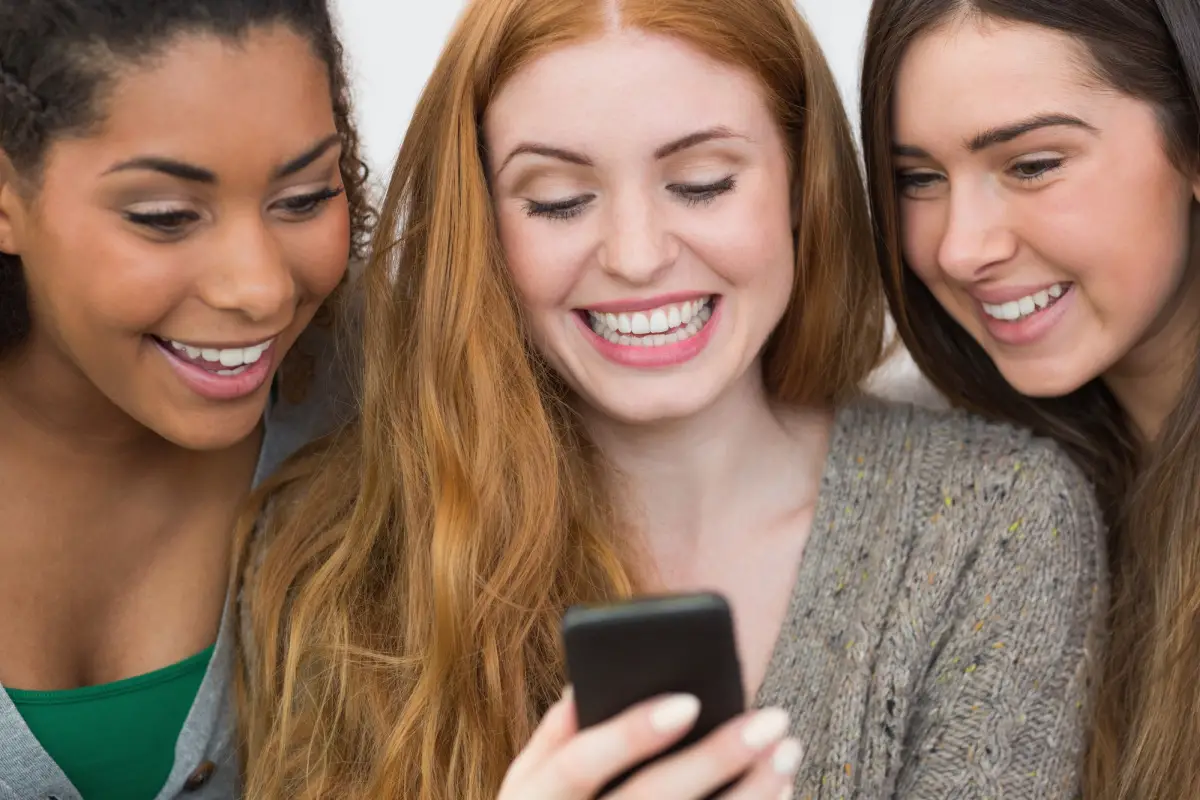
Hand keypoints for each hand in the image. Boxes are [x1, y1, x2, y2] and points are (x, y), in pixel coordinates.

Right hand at [498, 688, 801, 798]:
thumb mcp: (528, 784)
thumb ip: (555, 736)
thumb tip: (587, 686)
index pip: (577, 764)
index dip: (629, 735)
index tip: (689, 702)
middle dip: (714, 759)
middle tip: (772, 720)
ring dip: (750, 795)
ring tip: (788, 749)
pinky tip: (778, 789)